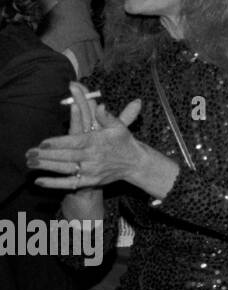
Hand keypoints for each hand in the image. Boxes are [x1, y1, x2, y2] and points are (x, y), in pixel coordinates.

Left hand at [28, 82, 144, 189]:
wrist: (134, 163)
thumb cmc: (123, 142)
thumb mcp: (119, 126)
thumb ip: (107, 116)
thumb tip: (100, 106)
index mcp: (97, 141)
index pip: (74, 142)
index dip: (58, 143)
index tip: (43, 143)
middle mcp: (93, 157)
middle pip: (66, 157)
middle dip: (46, 156)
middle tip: (29, 153)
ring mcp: (91, 171)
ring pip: (65, 169)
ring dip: (46, 167)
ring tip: (30, 163)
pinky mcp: (91, 181)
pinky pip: (69, 183)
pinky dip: (54, 183)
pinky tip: (39, 181)